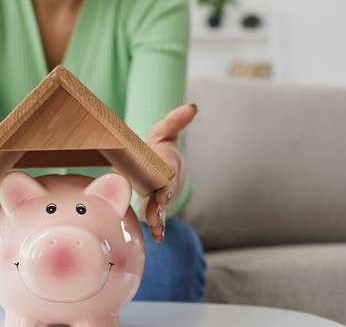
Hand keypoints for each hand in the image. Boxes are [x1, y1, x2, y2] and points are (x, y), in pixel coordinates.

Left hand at [141, 104, 197, 242]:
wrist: (156, 162)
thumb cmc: (159, 146)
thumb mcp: (163, 131)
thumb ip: (174, 121)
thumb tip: (193, 107)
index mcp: (169, 166)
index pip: (168, 177)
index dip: (166, 186)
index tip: (162, 195)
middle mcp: (167, 184)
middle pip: (164, 197)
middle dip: (160, 208)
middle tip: (154, 218)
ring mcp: (161, 197)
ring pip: (160, 210)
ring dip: (159, 221)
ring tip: (155, 231)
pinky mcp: (152, 206)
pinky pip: (155, 217)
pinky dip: (157, 228)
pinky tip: (156, 239)